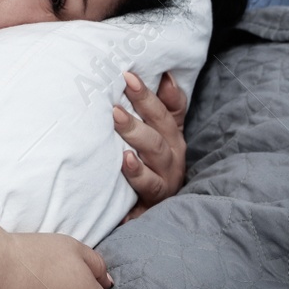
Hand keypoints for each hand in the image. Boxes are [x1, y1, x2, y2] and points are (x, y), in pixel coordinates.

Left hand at [114, 70, 188, 221]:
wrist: (147, 213)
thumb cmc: (150, 167)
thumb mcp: (158, 136)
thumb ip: (164, 107)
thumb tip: (166, 76)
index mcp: (172, 136)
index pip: (167, 108)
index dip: (151, 91)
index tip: (129, 75)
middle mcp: (173, 155)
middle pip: (160, 126)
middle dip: (140, 107)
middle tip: (116, 91)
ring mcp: (165, 177)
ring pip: (155, 153)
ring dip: (135, 134)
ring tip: (116, 118)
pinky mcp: (154, 199)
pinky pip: (148, 185)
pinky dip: (137, 174)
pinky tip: (124, 162)